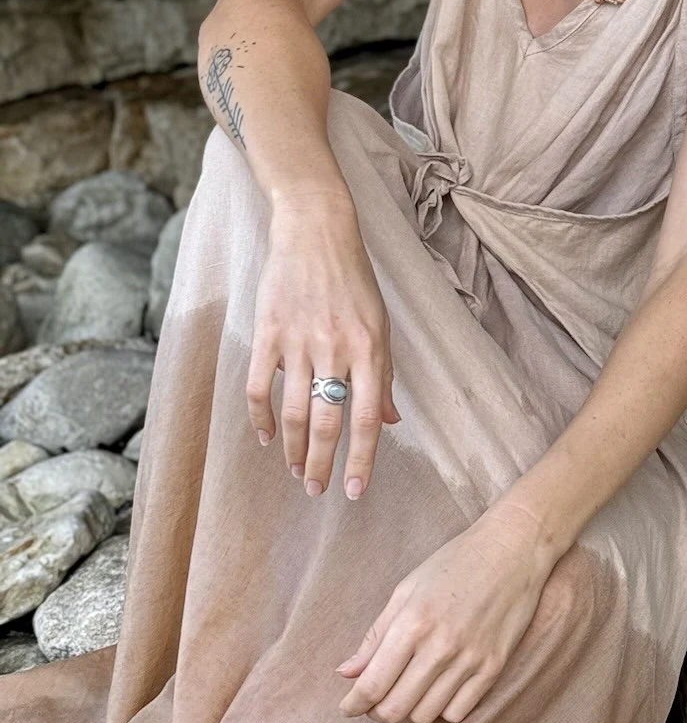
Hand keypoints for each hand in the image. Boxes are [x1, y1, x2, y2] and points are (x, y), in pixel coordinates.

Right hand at [246, 189, 400, 499]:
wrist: (316, 231)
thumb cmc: (354, 280)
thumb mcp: (381, 324)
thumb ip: (383, 374)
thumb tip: (390, 421)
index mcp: (369, 348)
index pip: (367, 418)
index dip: (361, 459)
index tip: (355, 491)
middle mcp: (335, 349)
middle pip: (326, 422)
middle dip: (321, 464)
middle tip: (316, 490)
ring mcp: (299, 341)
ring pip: (292, 411)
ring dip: (292, 448)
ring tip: (294, 471)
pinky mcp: (269, 332)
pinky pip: (260, 386)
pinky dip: (260, 417)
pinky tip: (265, 437)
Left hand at [334, 507, 557, 722]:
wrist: (512, 549)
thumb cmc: (455, 563)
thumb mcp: (407, 589)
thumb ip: (376, 634)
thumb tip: (346, 673)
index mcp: (412, 623)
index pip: (372, 685)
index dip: (353, 704)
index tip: (348, 708)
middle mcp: (440, 646)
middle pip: (395, 709)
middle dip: (378, 711)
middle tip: (377, 699)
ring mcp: (470, 659)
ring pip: (425, 716)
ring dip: (411, 709)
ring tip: (411, 689)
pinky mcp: (494, 667)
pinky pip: (458, 713)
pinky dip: (443, 709)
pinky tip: (440, 689)